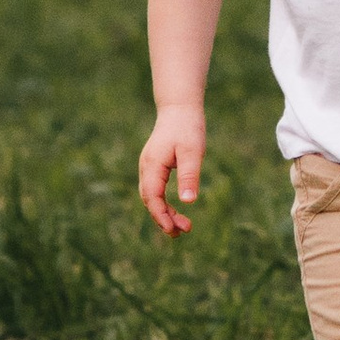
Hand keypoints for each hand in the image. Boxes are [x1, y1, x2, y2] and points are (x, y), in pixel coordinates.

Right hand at [138, 107, 204, 235]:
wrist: (179, 107)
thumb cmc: (187, 127)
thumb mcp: (192, 152)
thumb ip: (189, 175)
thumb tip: (188, 201)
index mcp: (152, 165)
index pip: (152, 198)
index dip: (161, 216)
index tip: (174, 230)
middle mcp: (146, 168)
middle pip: (150, 200)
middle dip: (164, 219)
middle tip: (183, 232)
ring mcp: (149, 167)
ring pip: (152, 197)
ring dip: (164, 213)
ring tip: (183, 226)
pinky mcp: (155, 166)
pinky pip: (156, 191)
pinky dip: (164, 203)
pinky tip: (176, 210)